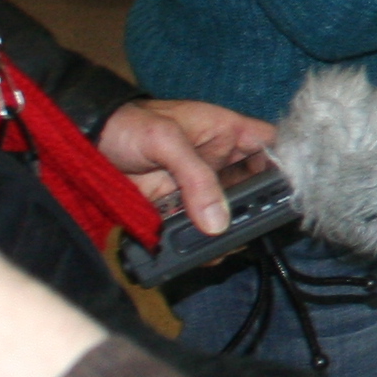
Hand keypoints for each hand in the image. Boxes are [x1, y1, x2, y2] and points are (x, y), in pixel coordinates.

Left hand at [96, 97, 275, 235]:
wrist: (84, 139)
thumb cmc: (127, 123)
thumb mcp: (165, 140)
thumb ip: (195, 179)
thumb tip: (218, 222)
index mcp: (226, 131)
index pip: (272, 145)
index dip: (288, 165)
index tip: (292, 194)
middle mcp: (219, 159)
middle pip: (254, 186)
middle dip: (258, 208)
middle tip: (259, 229)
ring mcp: (198, 185)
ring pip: (227, 211)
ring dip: (230, 229)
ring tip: (230, 247)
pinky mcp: (177, 206)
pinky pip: (198, 227)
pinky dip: (204, 242)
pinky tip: (206, 254)